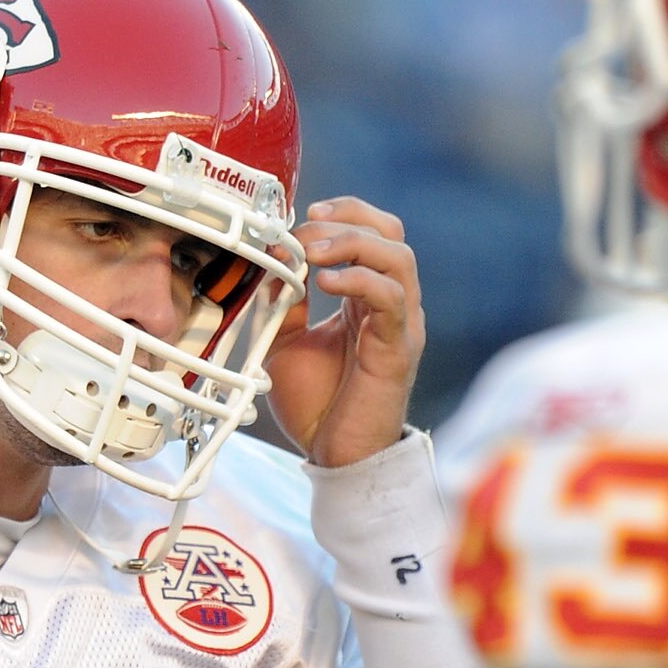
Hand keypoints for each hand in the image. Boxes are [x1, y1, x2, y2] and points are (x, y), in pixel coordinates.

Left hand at [262, 197, 424, 468]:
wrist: (334, 455)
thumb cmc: (318, 404)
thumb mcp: (284, 342)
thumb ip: (281, 303)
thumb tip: (269, 261)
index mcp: (366, 298)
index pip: (373, 232)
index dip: (343, 212)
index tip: (302, 214)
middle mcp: (390, 305)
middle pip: (390, 233)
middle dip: (345, 221)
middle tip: (303, 231)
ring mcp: (399, 324)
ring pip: (397, 257)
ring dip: (352, 243)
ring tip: (312, 252)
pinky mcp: (397, 348)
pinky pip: (391, 298)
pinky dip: (359, 280)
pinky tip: (325, 282)